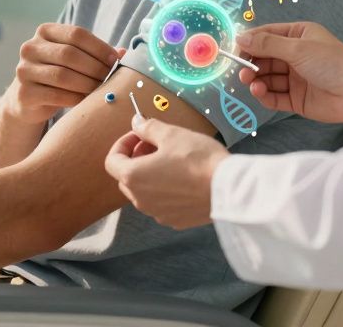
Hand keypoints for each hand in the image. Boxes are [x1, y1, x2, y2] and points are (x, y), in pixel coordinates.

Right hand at [4, 23, 121, 123]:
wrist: (28, 100)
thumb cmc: (58, 75)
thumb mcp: (74, 60)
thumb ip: (95, 54)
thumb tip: (125, 52)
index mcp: (45, 32)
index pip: (76, 34)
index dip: (99, 47)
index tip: (115, 60)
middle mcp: (30, 47)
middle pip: (69, 54)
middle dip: (95, 68)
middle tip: (110, 79)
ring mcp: (24, 70)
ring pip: (63, 76)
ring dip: (87, 85)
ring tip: (100, 91)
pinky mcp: (24, 93)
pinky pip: (56, 95)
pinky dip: (76, 99)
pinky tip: (86, 101)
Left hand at [103, 118, 228, 229]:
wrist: (230, 189)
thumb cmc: (199, 159)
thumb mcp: (171, 134)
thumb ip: (148, 128)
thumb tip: (136, 122)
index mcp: (133, 177)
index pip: (112, 160)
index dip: (123, 144)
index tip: (139, 135)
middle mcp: (140, 200)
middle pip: (126, 177)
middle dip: (136, 158)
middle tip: (156, 145)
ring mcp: (157, 213)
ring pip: (143, 192)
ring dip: (150, 175)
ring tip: (172, 160)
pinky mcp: (175, 221)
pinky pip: (161, 203)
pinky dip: (164, 190)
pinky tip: (184, 178)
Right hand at [235, 22, 342, 125]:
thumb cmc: (332, 63)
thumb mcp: (297, 48)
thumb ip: (267, 44)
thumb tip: (240, 38)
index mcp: (299, 36)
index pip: (267, 35)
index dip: (250, 42)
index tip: (235, 50)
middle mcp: (296, 56)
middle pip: (264, 58)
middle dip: (251, 63)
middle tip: (241, 70)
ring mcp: (296, 78)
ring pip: (268, 78)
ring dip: (256, 79)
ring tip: (250, 82)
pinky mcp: (296, 99)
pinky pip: (274, 96)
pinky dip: (264, 94)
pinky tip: (259, 91)